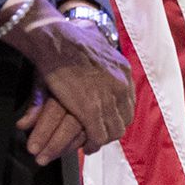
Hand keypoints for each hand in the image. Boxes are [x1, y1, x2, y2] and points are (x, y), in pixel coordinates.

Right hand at [1, 4, 132, 157]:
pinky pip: (98, 135)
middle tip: (100, 135)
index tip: (108, 119)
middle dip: (113, 128)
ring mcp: (108, 99)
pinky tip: (86, 147)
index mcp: (124, 70)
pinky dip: (92, 144)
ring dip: (103, 139)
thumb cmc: (68, 37)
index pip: (129, 101)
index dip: (118, 113)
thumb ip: (102, 54)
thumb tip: (98, 39)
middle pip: (125, 118)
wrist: (56, 39)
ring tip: (93, 144)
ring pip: (114, 130)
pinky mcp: (90, 110)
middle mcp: (121, 86)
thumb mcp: (96, 42)